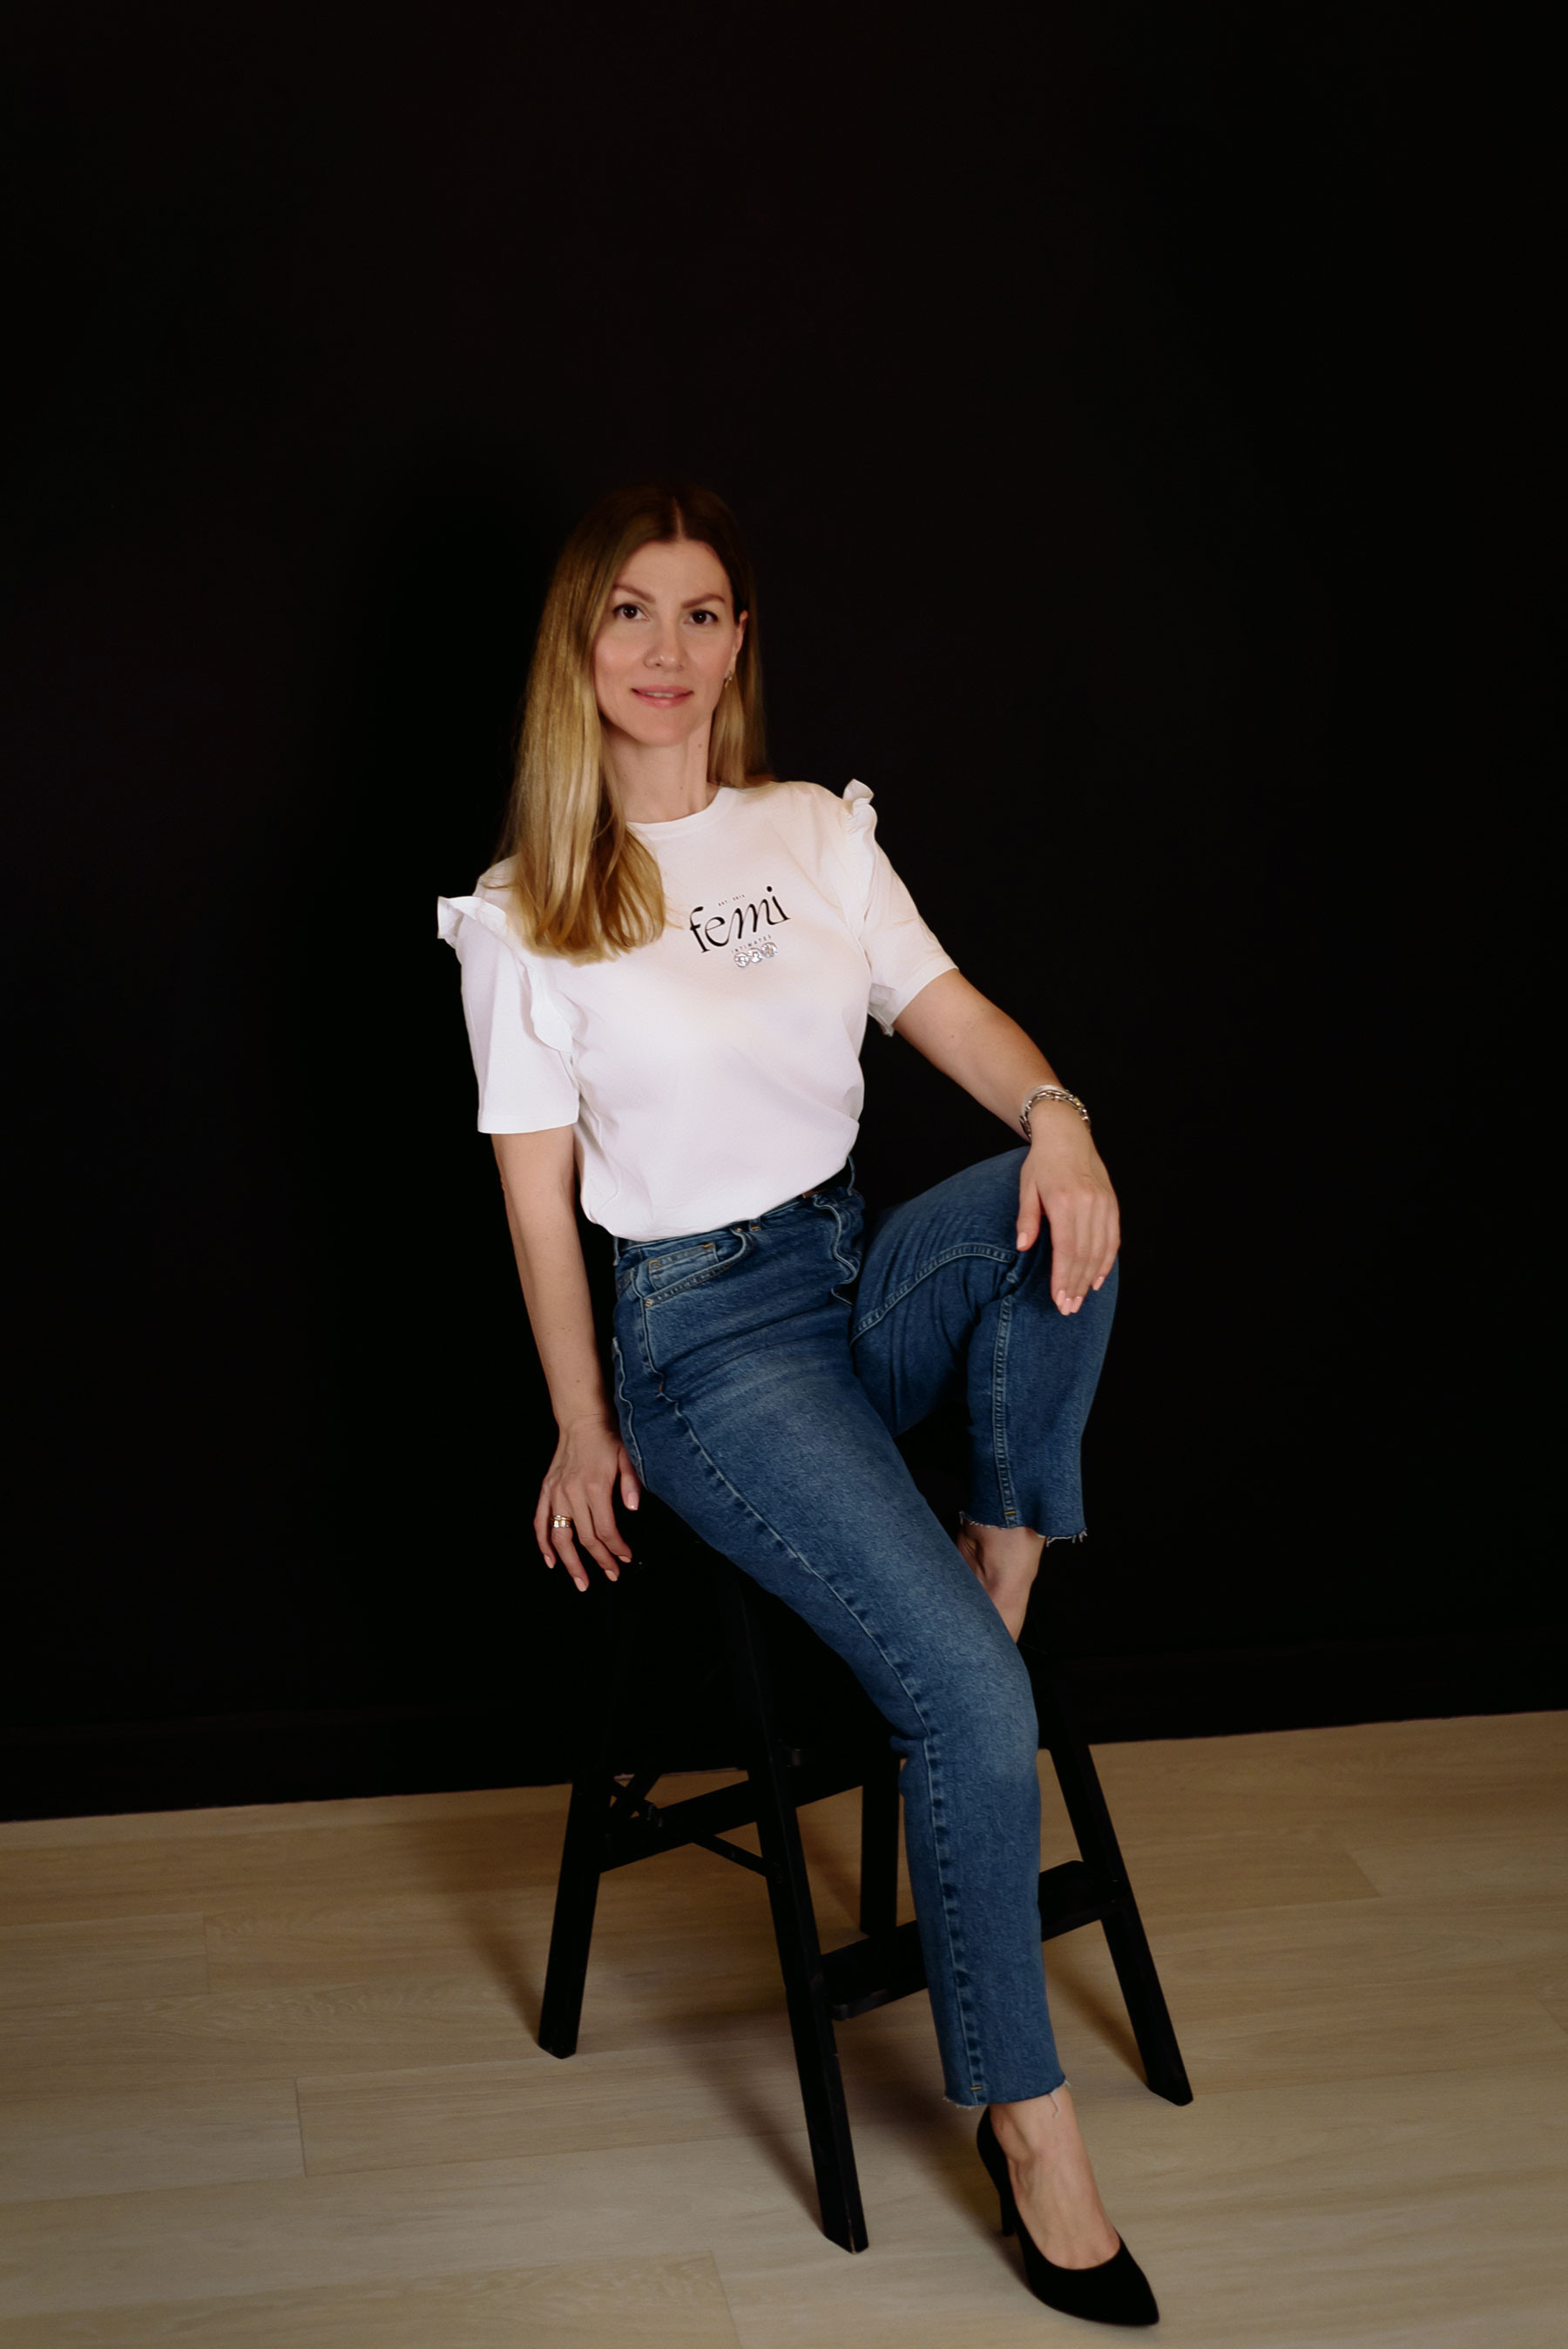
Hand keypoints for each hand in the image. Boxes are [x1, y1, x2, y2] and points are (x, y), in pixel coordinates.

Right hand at [535, 1416, 640, 1590]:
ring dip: (570, 1563)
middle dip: (600, 1561)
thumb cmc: (607, 1438)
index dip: (616, 1548)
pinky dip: (544, 1544)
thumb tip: (633, 1509)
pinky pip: (540, 1522)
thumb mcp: (628, 1457)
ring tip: (581, 1581)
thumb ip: (631, 1484)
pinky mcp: (546, 1490)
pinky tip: (551, 1561)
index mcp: (595, 1487)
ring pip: (560, 1537)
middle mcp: (573, 1493)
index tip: (626, 1558)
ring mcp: (556, 1493)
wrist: (582, 1420)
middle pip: (585, 1538)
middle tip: (611, 1575)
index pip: (606, 1530)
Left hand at [1015, 1119, 1119, 1313]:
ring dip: (1089, 1278)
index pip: (1066, 1249)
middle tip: (1067, 1308)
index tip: (1058, 1299)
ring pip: (1100, 1250)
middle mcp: (1088, 1203)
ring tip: (1079, 1300)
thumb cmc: (1041, 1162)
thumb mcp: (1027, 1187)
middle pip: (1084, 1254)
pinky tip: (1096, 1280)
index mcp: (1064, 1200)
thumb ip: (1027, 1218)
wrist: (1067, 1134)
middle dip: (1075, 1285)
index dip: (1063, 1277)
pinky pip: (1112, 1239)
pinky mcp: (1112, 1203)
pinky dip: (1106, 1262)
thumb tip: (1023, 1247)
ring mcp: (1104, 1203)